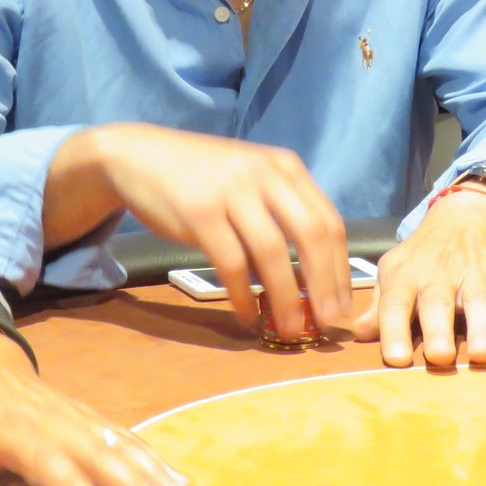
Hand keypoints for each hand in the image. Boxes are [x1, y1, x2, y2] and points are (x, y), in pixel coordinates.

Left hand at [0, 326, 189, 485]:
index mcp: (13, 429)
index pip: (44, 456)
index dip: (66, 480)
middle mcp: (54, 420)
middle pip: (96, 451)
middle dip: (130, 481)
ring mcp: (78, 416)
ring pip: (119, 444)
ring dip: (153, 471)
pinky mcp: (92, 417)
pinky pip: (126, 437)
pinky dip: (154, 458)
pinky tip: (178, 478)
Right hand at [57, 124, 350, 338]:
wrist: (141, 155)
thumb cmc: (204, 175)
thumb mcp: (252, 177)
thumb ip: (283, 209)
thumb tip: (318, 270)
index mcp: (285, 167)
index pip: (328, 221)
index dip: (341, 267)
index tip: (344, 303)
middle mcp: (264, 175)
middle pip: (310, 235)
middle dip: (325, 285)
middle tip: (329, 324)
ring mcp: (231, 191)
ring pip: (272, 253)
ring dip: (287, 298)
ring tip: (291, 330)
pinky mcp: (200, 213)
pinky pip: (231, 263)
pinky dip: (243, 296)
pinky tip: (247, 316)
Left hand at [354, 187, 485, 366]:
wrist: (472, 212)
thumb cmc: (426, 253)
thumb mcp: (396, 269)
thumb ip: (379, 305)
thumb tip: (358, 334)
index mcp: (408, 275)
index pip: (395, 302)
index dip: (394, 330)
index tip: (396, 359)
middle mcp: (442, 276)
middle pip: (438, 304)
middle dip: (439, 330)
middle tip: (439, 358)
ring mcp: (478, 278)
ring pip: (480, 304)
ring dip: (481, 329)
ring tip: (482, 355)